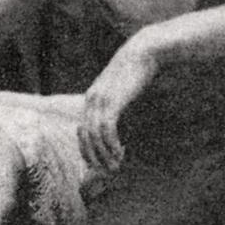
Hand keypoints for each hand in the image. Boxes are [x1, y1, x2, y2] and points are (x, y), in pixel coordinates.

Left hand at [79, 38, 159, 172]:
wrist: (142, 53)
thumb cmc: (136, 72)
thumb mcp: (122, 91)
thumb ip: (117, 105)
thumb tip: (121, 122)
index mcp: (91, 99)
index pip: (82, 131)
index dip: (88, 150)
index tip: (99, 163)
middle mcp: (91, 101)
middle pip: (84, 136)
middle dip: (94, 157)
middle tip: (107, 171)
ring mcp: (99, 101)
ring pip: (94, 136)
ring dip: (104, 154)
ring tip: (116, 166)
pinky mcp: (111, 101)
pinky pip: (106, 129)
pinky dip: (111, 144)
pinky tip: (121, 152)